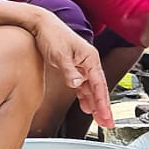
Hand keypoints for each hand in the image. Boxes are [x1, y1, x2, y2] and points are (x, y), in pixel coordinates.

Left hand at [32, 12, 112, 127]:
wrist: (41, 24)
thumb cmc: (52, 35)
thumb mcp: (60, 55)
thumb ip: (70, 71)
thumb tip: (78, 84)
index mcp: (90, 58)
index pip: (99, 85)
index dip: (103, 103)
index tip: (105, 116)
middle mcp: (88, 62)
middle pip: (99, 89)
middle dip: (103, 107)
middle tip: (107, 123)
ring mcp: (82, 65)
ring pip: (92, 89)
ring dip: (95, 104)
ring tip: (99, 119)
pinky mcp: (74, 67)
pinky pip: (83, 85)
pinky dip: (85, 97)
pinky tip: (86, 106)